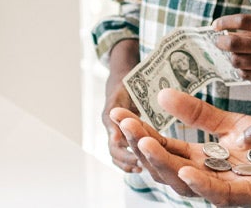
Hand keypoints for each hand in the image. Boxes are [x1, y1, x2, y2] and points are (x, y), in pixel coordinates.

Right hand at [103, 38, 142, 172]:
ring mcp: (112, 130)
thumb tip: (119, 132)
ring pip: (115, 153)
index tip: (136, 159)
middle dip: (127, 160)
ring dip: (126, 163)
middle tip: (141, 166)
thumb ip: (122, 106)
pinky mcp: (118, 133)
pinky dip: (127, 160)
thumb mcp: (126, 89)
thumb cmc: (126, 83)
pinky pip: (119, 151)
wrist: (120, 81)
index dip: (124, 152)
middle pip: (113, 150)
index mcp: (110, 116)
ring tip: (141, 169)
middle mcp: (109, 125)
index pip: (114, 139)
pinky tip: (140, 166)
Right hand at [111, 89, 250, 206]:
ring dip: (161, 163)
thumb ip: (198, 112)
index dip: (140, 132)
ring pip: (185, 182)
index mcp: (205, 160)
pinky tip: (185, 169)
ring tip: (143, 142)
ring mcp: (229, 189)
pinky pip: (220, 194)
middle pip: (165, 167)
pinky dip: (200, 184)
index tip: (118, 113)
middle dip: (140, 146)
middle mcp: (211, 177)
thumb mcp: (233, 123)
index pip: (164, 147)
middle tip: (121, 122)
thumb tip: (161, 94)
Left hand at [212, 14, 250, 91]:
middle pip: (236, 42)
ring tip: (232, 56)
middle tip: (217, 41)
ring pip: (240, 61)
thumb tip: (235, 33)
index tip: (216, 24)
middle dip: (221, 42)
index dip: (225, 22)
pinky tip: (244, 68)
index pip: (244, 21)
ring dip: (231, 58)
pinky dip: (242, 71)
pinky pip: (250, 76)